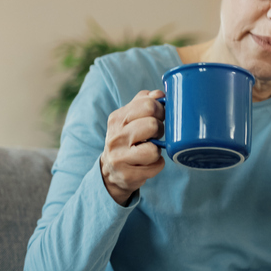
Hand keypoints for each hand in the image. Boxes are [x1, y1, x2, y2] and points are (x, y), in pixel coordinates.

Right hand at [99, 90, 165, 205]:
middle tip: (155, 134)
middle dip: (160, 129)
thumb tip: (160, 94)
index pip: (148, 105)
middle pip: (152, 125)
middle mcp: (115, 137)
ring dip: (158, 150)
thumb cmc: (126, 140)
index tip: (159, 117)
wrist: (110, 170)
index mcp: (117, 118)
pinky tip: (148, 163)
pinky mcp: (127, 175)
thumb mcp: (129, 118)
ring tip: (150, 149)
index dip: (160, 110)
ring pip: (154, 149)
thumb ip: (144, 102)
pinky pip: (157, 166)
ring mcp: (119, 158)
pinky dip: (157, 164)